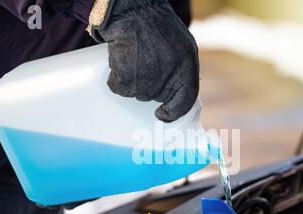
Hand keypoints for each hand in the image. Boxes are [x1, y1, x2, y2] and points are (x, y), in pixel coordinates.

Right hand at [88, 0, 199, 121]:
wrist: (132, 10)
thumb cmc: (155, 24)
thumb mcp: (182, 45)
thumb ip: (182, 68)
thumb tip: (177, 90)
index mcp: (187, 68)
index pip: (185, 100)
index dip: (174, 111)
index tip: (163, 114)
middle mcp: (170, 77)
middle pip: (156, 96)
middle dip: (149, 85)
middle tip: (143, 65)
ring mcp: (148, 80)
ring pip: (137, 93)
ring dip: (132, 80)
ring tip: (133, 57)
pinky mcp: (127, 79)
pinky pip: (119, 88)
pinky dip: (116, 78)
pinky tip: (120, 60)